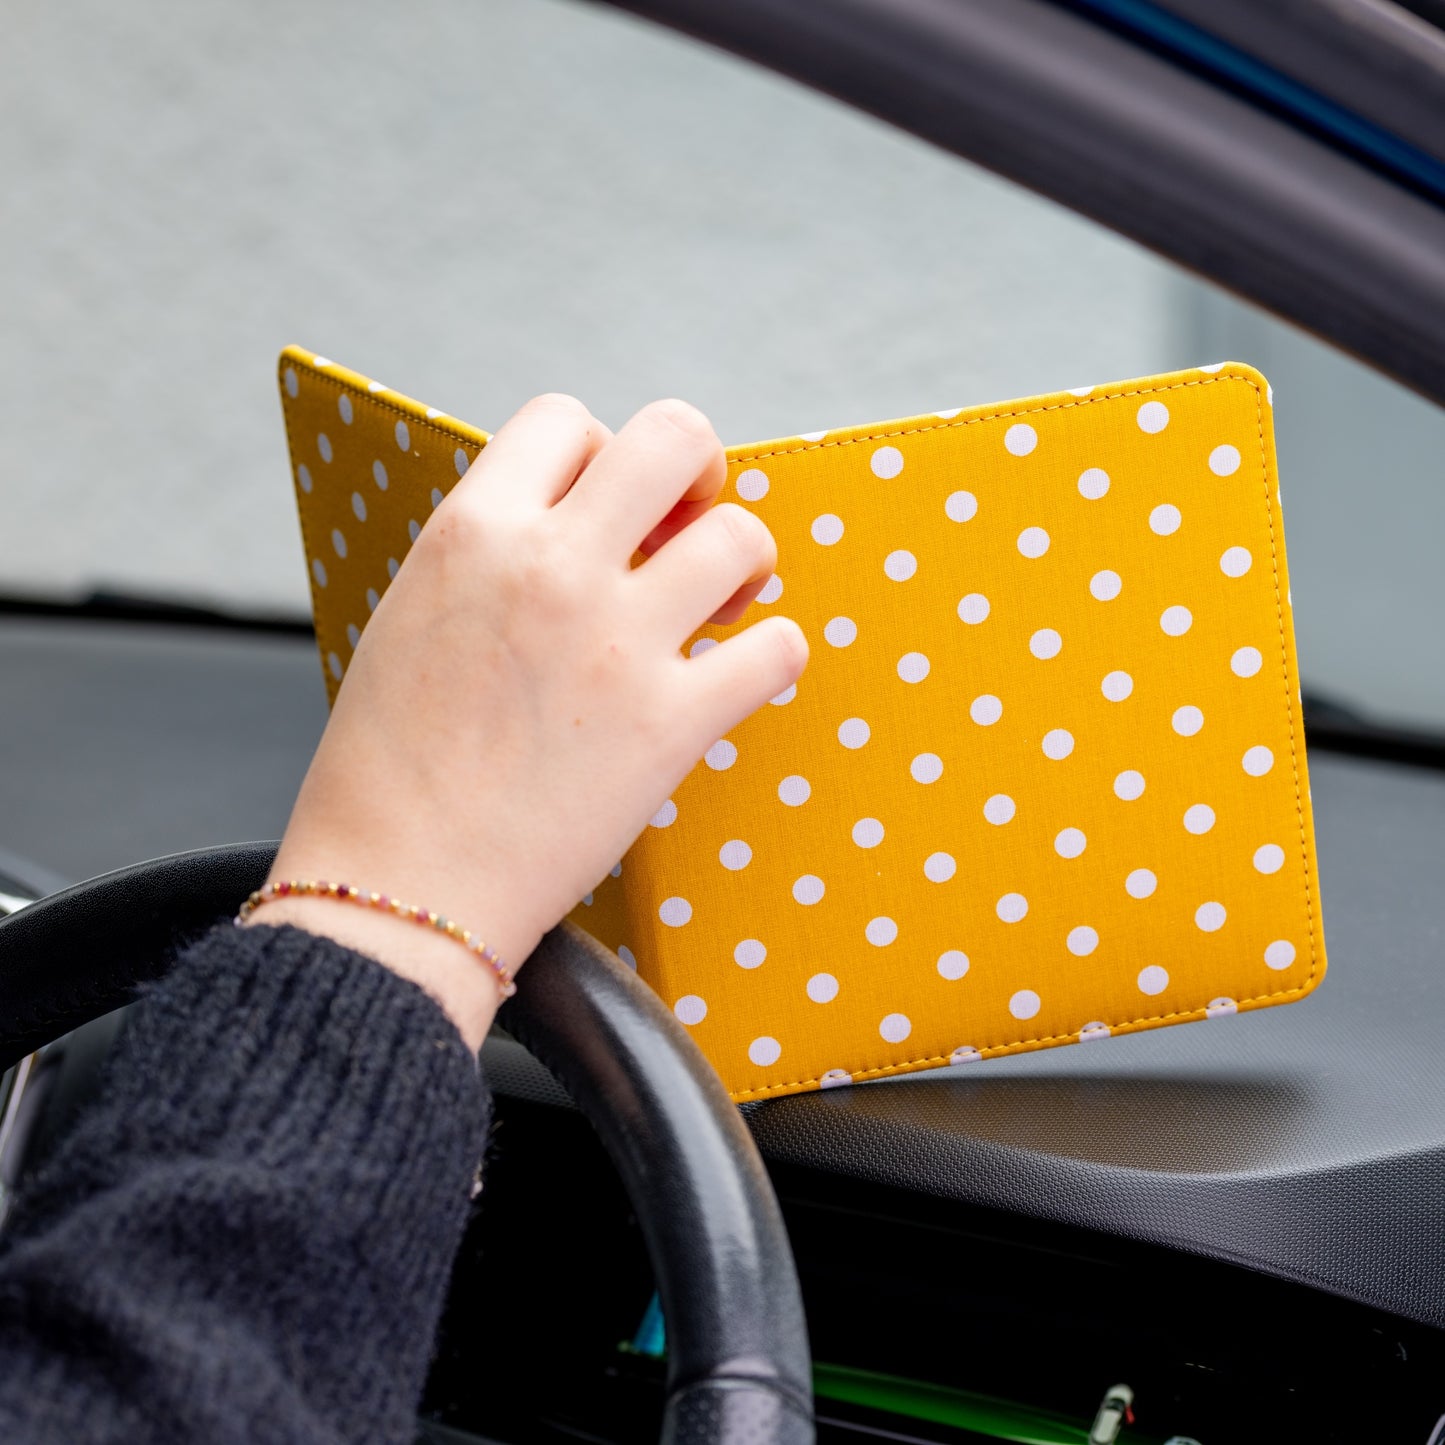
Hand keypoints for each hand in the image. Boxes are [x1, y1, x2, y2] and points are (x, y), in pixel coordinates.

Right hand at [246, 394, 807, 1047]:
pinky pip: (777, 650)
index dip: (598, 454)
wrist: (396, 890)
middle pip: (673, 436)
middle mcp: (552, 568)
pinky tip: (742, 673)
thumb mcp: (412, 620)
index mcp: (472, 534)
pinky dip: (772, 656)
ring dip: (745, 563)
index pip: (565, 419)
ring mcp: (618, 644)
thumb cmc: (390, 771)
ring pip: (741, 537)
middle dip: (695, 469)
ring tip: (725, 603)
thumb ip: (492, 558)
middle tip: (687, 522)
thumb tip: (576, 530)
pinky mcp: (670, 725)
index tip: (606, 504)